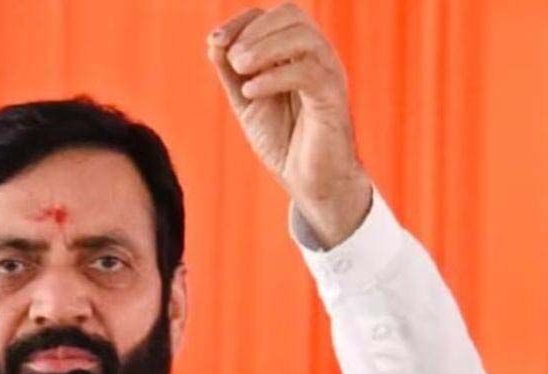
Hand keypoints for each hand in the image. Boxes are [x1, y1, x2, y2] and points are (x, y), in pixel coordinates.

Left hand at [207, 3, 371, 247]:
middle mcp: (317, 56)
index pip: (274, 14)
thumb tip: (215, 41)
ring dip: (263, 47)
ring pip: (303, 37)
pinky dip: (274, 77)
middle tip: (233, 62)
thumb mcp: (247, 101)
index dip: (241, 22)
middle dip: (253, 31)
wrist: (310, 181)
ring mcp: (328, 74)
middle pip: (291, 13)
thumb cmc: (283, 140)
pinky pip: (309, 72)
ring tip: (240, 70)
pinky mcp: (332, 98)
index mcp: (298, 52)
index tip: (215, 43)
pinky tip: (252, 92)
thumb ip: (232, 72)